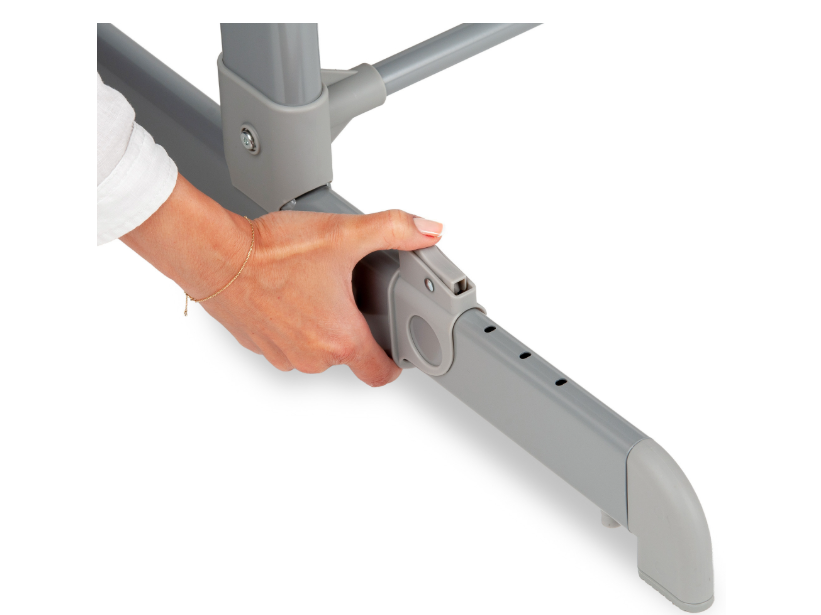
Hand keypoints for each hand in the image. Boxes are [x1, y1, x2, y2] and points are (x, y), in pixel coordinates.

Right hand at [122, 174, 443, 385]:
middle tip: (347, 294)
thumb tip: (429, 230)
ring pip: (314, 350)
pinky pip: (286, 343)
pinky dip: (291, 324)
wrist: (214, 254)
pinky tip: (288, 293)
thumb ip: (394, 230)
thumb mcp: (344, 233)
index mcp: (339, 339)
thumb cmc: (271, 252)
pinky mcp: (257, 346)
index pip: (380, 374)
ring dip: (318, 326)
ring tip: (314, 289)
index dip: (394, 364)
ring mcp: (282, 354)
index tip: (397, 350)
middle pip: (347, 355)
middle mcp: (311, 356)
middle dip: (351, 328)